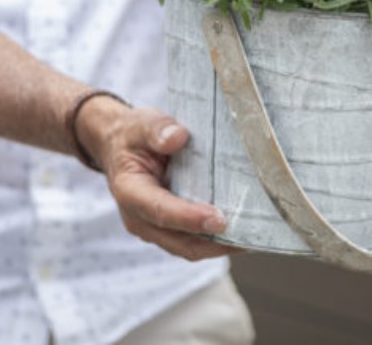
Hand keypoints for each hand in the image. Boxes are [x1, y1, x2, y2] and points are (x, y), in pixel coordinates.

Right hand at [83, 101, 241, 260]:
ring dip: (220, 246)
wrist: (119, 147)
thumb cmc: (133, 136)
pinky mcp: (167, 230)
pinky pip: (192, 242)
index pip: (160, 210)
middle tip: (249, 235)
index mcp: (130, 191)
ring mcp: (153, 228)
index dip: (190, 218)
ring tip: (253, 237)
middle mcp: (139, 217)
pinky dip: (216, 240)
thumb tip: (177, 137)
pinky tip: (242, 231)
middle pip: (179, 240)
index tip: (220, 219)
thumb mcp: (141, 123)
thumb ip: (156, 129)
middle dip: (214, 242)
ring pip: (188, 247)